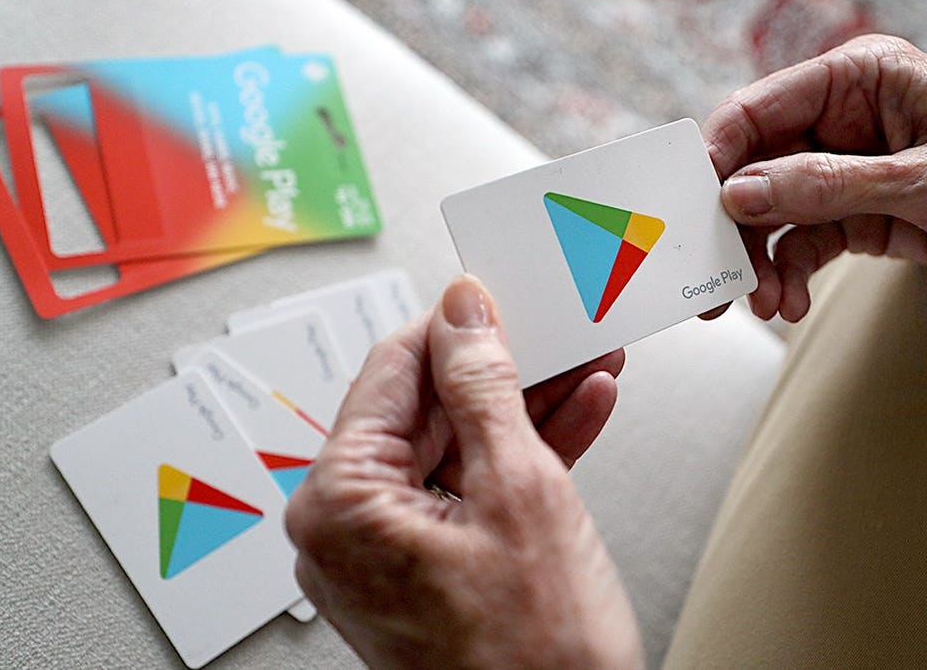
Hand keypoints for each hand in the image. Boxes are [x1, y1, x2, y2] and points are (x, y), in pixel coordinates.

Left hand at [285, 275, 642, 668]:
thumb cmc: (533, 657)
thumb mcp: (520, 487)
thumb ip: (486, 387)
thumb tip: (466, 315)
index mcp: (341, 501)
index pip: (392, 369)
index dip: (456, 323)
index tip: (499, 293)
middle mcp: (348, 526)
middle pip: (429, 407)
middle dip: (507, 365)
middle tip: (560, 327)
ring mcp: (388, 549)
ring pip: (459, 444)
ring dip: (527, 405)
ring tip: (585, 364)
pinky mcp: (429, 565)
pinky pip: (472, 487)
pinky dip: (526, 454)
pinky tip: (578, 415)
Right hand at [705, 35, 926, 348]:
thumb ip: (829, 187)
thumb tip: (741, 194)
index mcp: (861, 80)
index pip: (762, 109)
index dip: (718, 158)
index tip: (691, 209)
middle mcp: (847, 121)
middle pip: (758, 167)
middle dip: (733, 225)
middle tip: (713, 278)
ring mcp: (853, 171)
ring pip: (776, 213)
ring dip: (761, 261)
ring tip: (764, 303)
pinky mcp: (864, 216)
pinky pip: (806, 243)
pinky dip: (791, 274)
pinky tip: (791, 303)